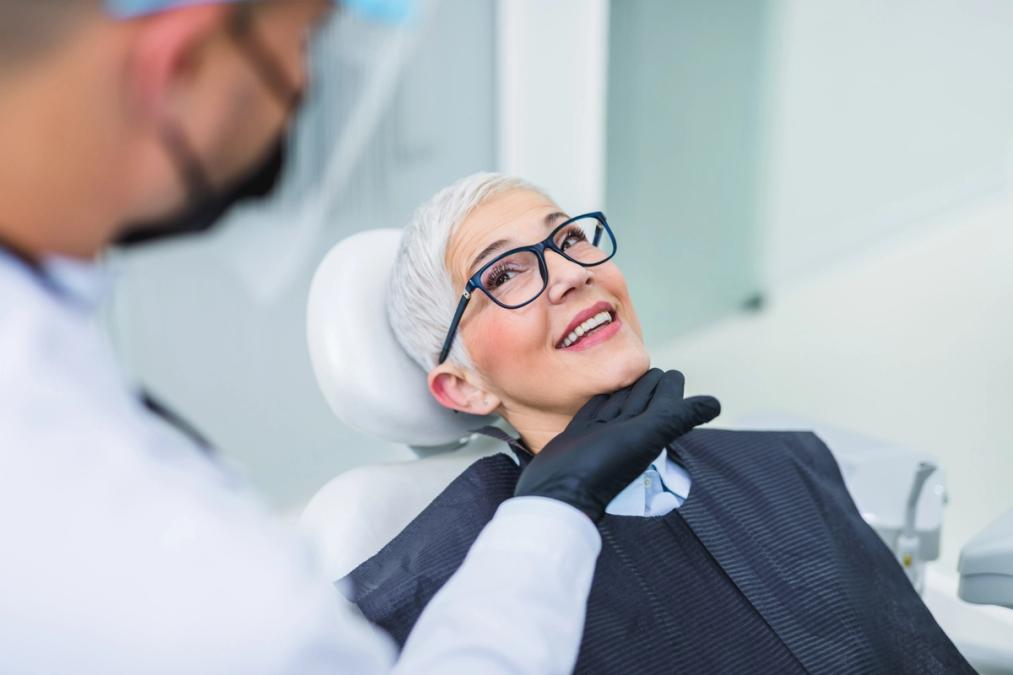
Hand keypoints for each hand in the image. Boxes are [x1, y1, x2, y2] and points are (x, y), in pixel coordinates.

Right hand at [514, 369, 719, 521]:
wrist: (557, 493)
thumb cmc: (601, 467)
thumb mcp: (644, 438)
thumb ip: (676, 418)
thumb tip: (716, 404)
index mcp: (646, 431)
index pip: (664, 400)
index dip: (671, 386)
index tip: (673, 375)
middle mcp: (626, 432)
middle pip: (642, 400)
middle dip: (650, 384)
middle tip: (655, 372)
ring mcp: (601, 433)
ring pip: (619, 403)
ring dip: (627, 389)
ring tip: (631, 376)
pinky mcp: (578, 434)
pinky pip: (593, 410)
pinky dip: (600, 399)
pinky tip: (602, 393)